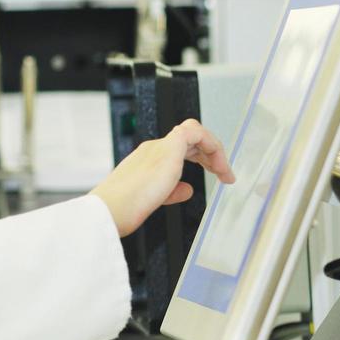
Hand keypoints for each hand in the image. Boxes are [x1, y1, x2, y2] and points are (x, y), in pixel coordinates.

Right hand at [90, 118, 234, 236]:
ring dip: (215, 151)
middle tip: (224, 174)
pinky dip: (212, 146)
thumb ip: (172, 192)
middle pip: (191, 139)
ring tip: (225, 172)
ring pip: (195, 132)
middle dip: (211, 155)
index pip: (179, 149)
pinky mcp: (169, 147)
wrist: (113, 207)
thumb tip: (188, 190)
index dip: (200, 158)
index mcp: (148, 160)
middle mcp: (154, 149)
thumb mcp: (155, 199)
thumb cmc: (125, 207)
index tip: (212, 174)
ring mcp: (161, 146)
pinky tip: (218, 166)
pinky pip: (196, 133)